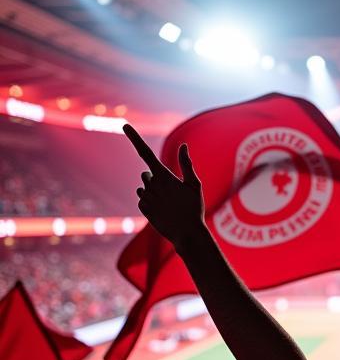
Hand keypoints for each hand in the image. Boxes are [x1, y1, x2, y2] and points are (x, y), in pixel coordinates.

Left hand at [124, 125, 205, 248]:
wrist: (187, 234)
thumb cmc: (194, 208)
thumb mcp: (194, 185)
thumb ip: (186, 164)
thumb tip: (183, 145)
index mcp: (163, 175)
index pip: (145, 152)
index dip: (134, 137)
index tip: (125, 125)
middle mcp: (151, 184)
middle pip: (148, 174)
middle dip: (156, 179)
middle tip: (173, 193)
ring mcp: (145, 196)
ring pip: (144, 186)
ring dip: (154, 191)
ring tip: (170, 204)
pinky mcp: (142, 207)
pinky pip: (143, 199)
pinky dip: (151, 202)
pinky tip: (163, 211)